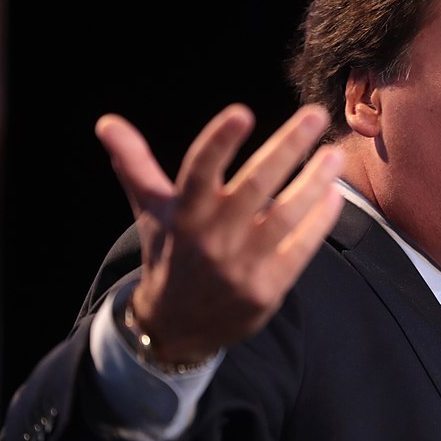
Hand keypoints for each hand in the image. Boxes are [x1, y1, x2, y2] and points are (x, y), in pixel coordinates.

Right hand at [95, 103, 343, 364]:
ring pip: (284, 217)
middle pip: (254, 187)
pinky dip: (319, 222)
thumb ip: (135, 164)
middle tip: (316, 115)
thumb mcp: (152, 211)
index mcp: (183, 214)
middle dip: (287, 148)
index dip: (219, 143)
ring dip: (312, 183)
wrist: (176, 328)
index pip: (199, 171)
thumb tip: (106, 122)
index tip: (242, 113)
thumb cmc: (169, 254)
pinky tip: (334, 194)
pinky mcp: (266, 289)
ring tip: (334, 155)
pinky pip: (299, 250)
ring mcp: (240, 266)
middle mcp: (211, 238)